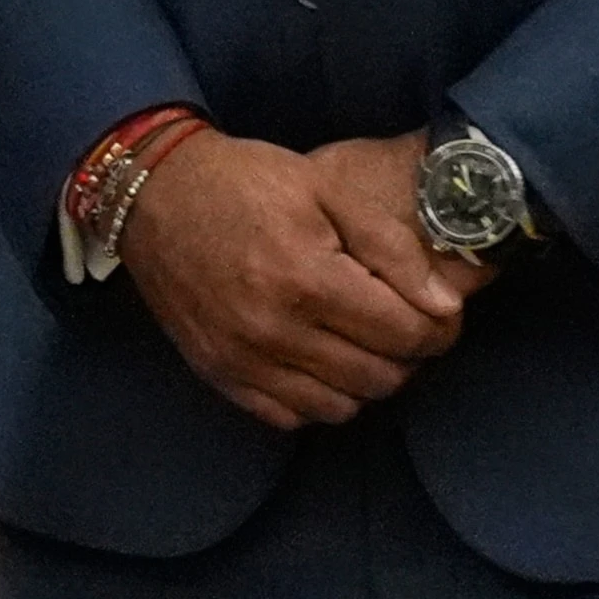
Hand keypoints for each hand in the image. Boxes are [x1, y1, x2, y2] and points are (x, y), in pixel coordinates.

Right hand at [118, 131, 468, 430]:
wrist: (152, 191)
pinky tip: (316, 359)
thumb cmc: (245, 181)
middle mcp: (273, 330)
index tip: (439, 312)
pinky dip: (317, 398)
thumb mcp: (326, 188)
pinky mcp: (218, 374)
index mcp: (306, 278)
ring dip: (364, 379)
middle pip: (380, 377)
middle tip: (399, 322)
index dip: (439, 328)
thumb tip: (445, 306)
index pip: (406, 335)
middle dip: (406, 354)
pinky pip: (291, 417)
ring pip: (342, 407)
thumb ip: (391, 247)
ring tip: (358, 340)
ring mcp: (242, 359)